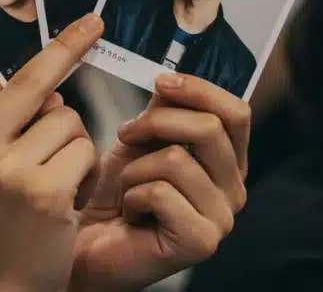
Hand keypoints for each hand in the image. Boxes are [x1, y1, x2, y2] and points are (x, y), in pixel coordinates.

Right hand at [0, 14, 103, 291]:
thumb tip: (49, 84)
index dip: (37, 50)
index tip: (68, 26)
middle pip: (30, 81)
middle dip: (67, 47)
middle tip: (93, 24)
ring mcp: (4, 172)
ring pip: (67, 120)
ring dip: (74, 148)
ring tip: (55, 186)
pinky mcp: (43, 192)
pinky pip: (84, 151)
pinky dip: (85, 174)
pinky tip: (66, 203)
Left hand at [70, 73, 250, 291]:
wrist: (86, 242)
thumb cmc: (114, 194)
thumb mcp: (140, 140)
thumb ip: (163, 111)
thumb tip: (170, 80)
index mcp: (228, 163)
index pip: (236, 113)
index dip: (200, 90)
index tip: (162, 82)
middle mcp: (234, 191)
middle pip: (209, 128)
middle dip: (156, 123)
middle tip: (125, 134)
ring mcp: (221, 220)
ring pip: (178, 159)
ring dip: (135, 168)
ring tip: (128, 187)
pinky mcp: (200, 242)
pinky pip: (161, 192)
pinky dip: (133, 195)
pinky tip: (130, 213)